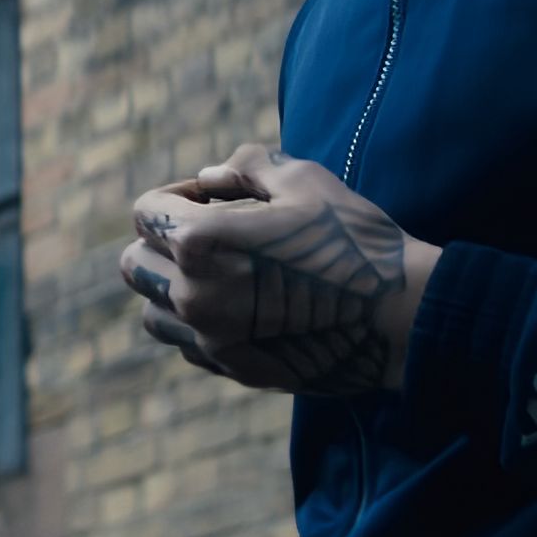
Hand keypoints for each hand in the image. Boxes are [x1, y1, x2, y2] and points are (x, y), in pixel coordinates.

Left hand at [115, 144, 433, 395]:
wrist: (400, 318)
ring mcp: (212, 340)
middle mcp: (194, 295)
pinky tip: (239, 306)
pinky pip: (188, 345)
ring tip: (218, 272)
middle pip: (136, 263)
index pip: (145, 212)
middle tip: (208, 231)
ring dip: (172, 286)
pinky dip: (198, 324)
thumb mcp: (303, 179)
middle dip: (161, 240)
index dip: (174, 194)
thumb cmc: (355, 241)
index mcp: (201, 243)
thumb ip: (245, 167)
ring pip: (153, 311)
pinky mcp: (234, 369)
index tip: (211, 196)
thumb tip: (208, 178)